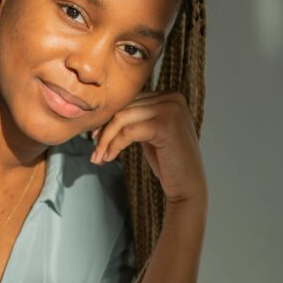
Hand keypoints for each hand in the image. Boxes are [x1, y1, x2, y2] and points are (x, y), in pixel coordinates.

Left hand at [89, 90, 207, 204]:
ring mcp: (170, 109)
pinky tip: (109, 157)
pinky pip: (128, 131)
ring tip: (99, 157)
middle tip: (95, 151)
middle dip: (104, 131)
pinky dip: (114, 145)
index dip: (109, 119)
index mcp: (169, 96)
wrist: (187, 186)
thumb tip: (105, 114)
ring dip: (106, 140)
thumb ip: (137, 118)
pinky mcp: (166, 125)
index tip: (95, 137)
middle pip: (124, 108)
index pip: (130, 101)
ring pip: (123, 118)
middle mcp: (172, 98)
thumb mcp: (150, 133)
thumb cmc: (168, 162)